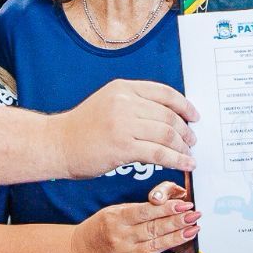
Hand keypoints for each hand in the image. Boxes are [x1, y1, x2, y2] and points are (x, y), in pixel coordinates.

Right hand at [57, 80, 197, 178]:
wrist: (57, 144)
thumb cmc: (83, 128)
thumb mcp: (109, 103)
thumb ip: (135, 104)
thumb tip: (168, 115)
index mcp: (123, 88)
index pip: (165, 93)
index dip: (185, 106)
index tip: (194, 117)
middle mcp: (125, 102)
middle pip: (169, 115)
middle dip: (185, 131)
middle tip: (192, 141)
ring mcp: (124, 124)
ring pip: (167, 134)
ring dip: (183, 146)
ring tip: (189, 154)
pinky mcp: (123, 147)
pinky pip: (159, 153)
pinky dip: (176, 159)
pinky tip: (185, 164)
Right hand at [70, 181, 199, 252]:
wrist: (78, 252)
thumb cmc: (99, 227)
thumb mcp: (112, 211)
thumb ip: (136, 209)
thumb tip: (163, 203)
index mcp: (117, 218)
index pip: (146, 212)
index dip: (167, 208)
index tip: (184, 203)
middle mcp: (121, 237)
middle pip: (154, 228)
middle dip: (178, 220)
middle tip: (196, 214)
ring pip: (156, 245)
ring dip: (177, 238)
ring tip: (194, 229)